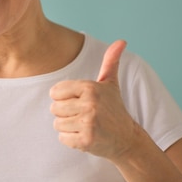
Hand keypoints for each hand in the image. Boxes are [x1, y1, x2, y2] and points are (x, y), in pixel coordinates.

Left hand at [49, 40, 137, 160]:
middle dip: (66, 114)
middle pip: (54, 108)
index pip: (55, 92)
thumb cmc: (114, 108)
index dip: (64, 98)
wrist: (126, 139)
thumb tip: (122, 41)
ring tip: (86, 125)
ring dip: (68, 127)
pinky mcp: (86, 140)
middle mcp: (89, 103)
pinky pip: (62, 138)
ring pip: (57, 123)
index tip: (80, 102)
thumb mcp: (111, 84)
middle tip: (85, 116)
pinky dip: (71, 140)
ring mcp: (88, 123)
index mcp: (90, 87)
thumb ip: (110, 62)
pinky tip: (86, 136)